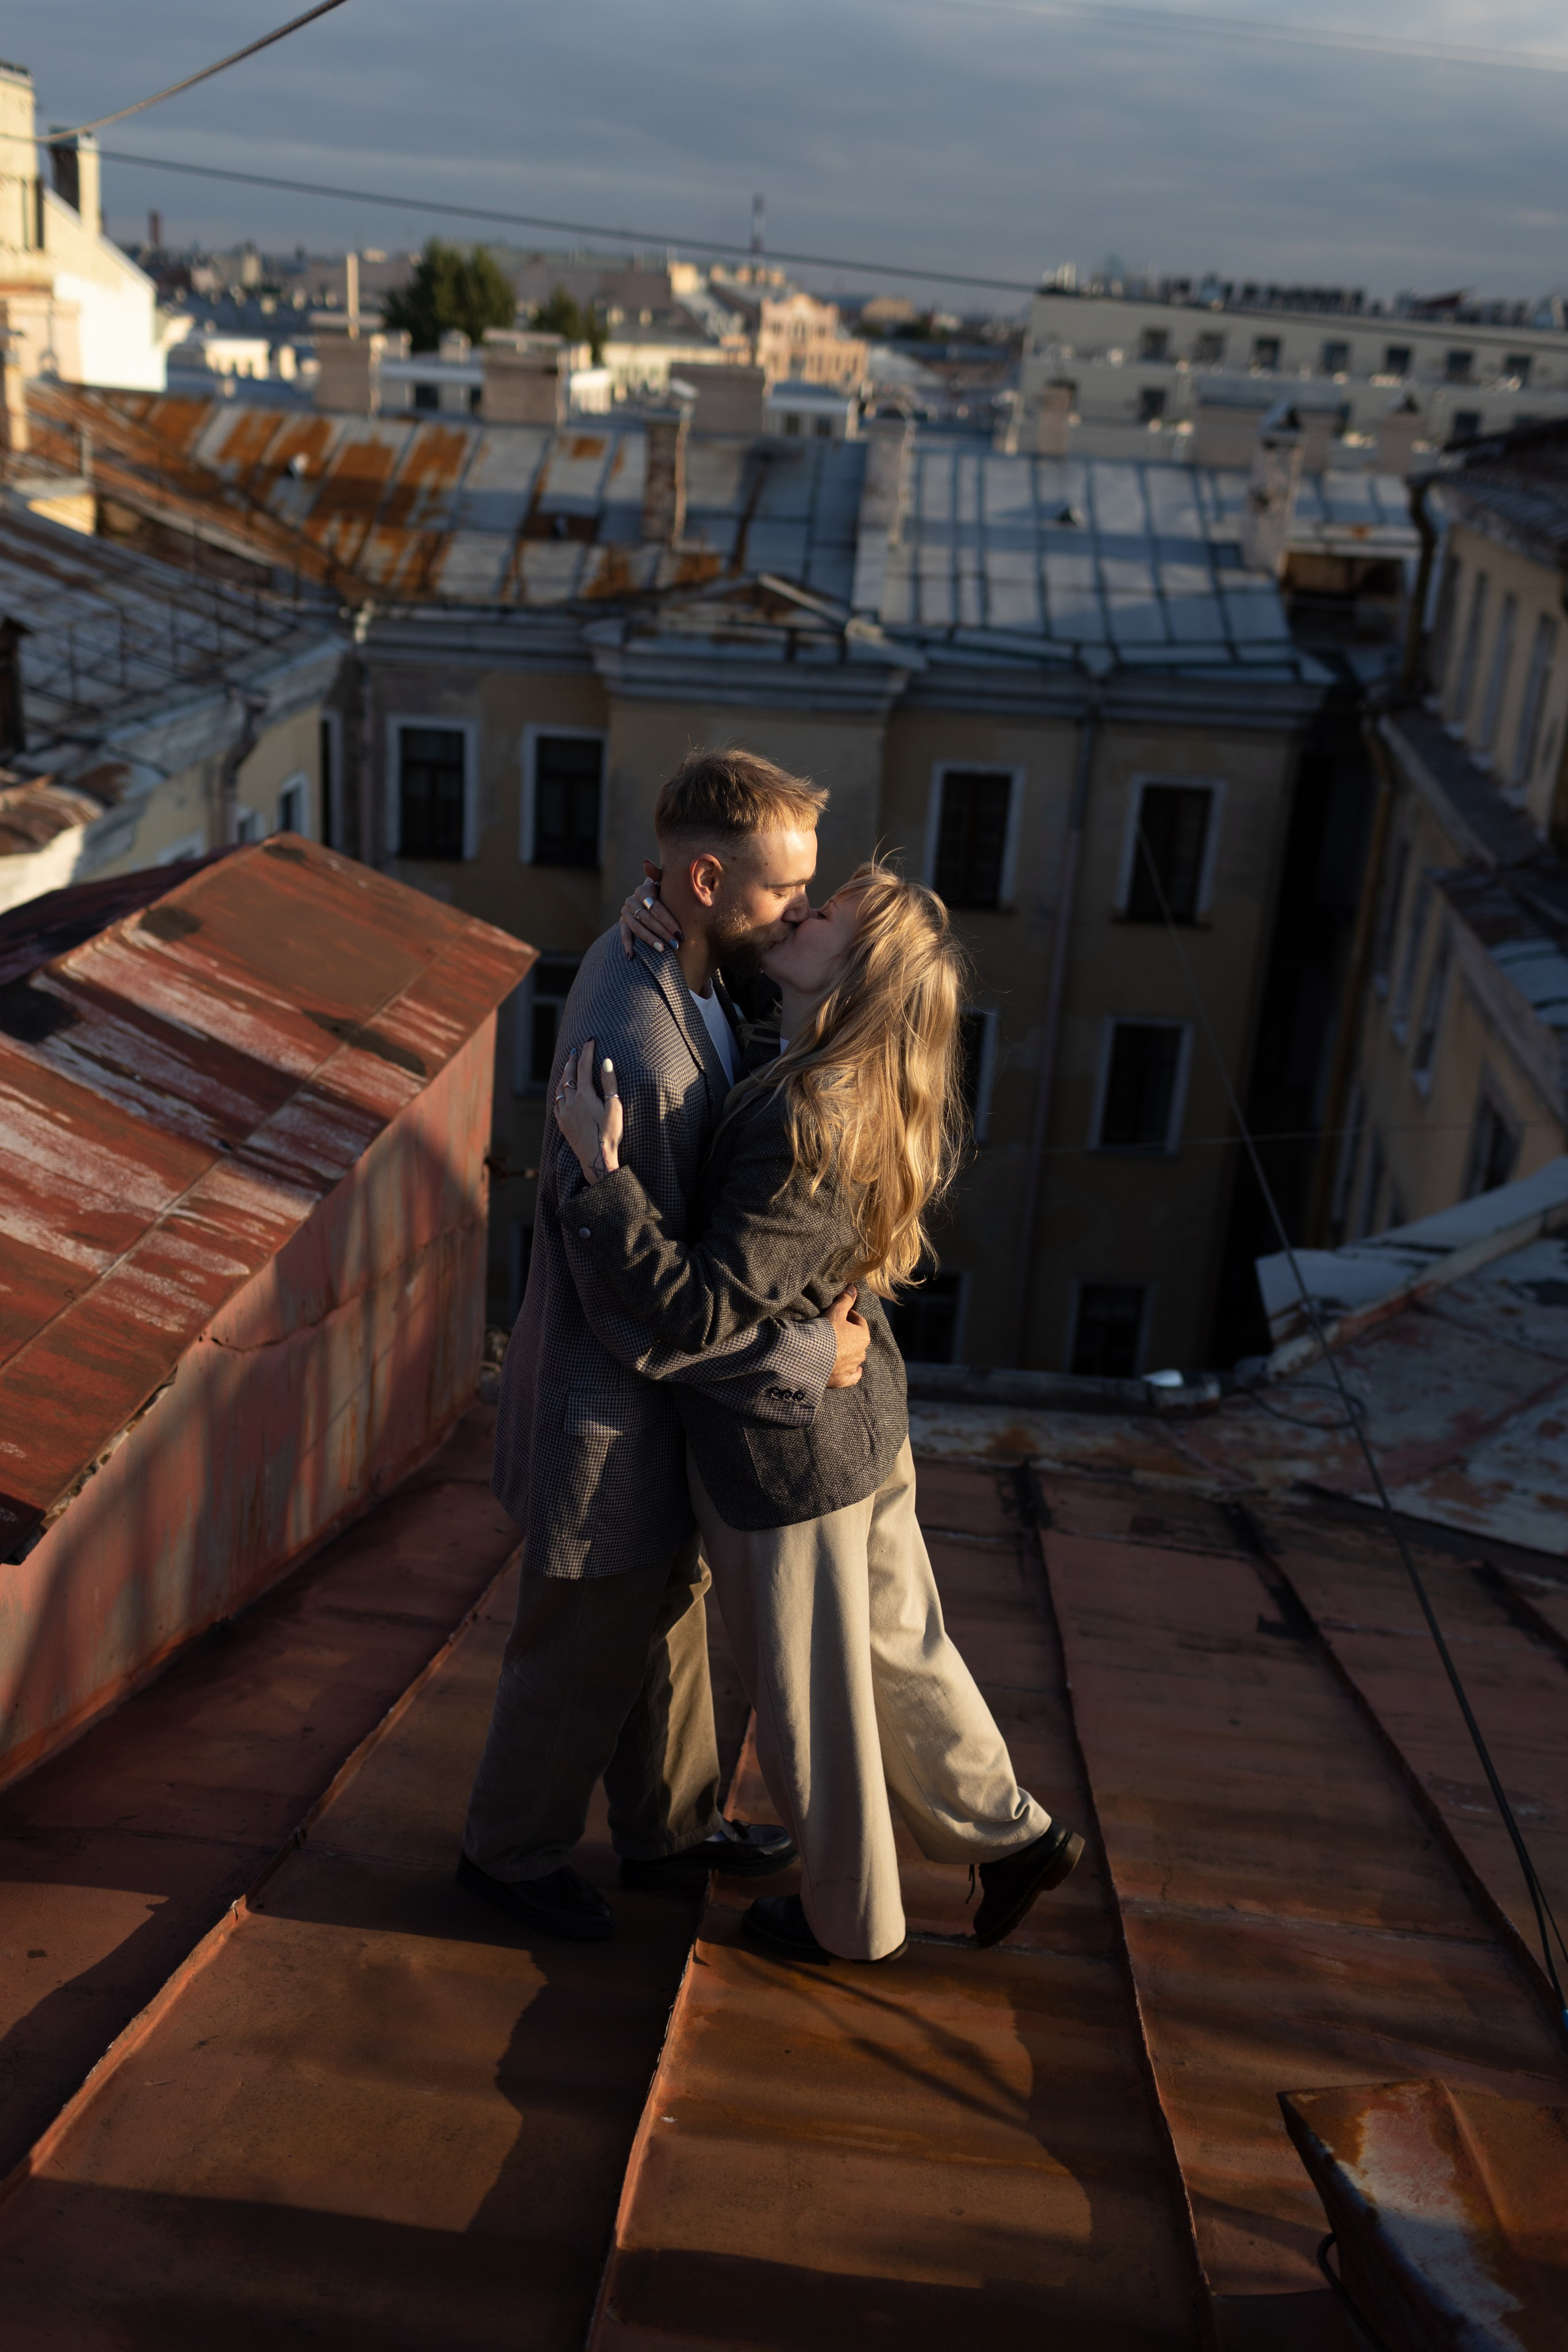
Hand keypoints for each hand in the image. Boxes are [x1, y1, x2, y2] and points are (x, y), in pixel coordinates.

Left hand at [555, 1040, 622, 1183]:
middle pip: (569, 1075)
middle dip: (572, 1060)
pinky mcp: (562, 1123)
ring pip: (560, 1088)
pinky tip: (562, 1091)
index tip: (590, 1040)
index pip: (584, 1067)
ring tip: (567, 1067)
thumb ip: (609, 1083)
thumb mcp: (615, 1107)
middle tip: (575, 1050)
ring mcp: (564, 1113)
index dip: (587, 1052)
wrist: (596, 1159)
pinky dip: (559, 1092)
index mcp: (585, 1095)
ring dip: (564, 1075)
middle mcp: (571, 1102)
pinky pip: (556, 1102)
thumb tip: (606, 1062)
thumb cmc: (610, 1134)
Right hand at [618, 861, 681, 955]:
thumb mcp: (663, 880)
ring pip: (637, 928)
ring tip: (662, 950)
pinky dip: (627, 946)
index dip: (668, 921)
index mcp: (643, 890)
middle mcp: (632, 900)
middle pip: (648, 919)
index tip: (680, 933)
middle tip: (676, 944)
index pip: (656, 908)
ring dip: (650, 940)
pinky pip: (624, 935)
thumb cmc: (664, 890)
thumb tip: (646, 862)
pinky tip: (632, 957)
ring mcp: (626, 912)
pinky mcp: (622, 922)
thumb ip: (658, 873)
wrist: (651, 896)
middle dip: (663, 933)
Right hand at [825, 1286, 868, 1387]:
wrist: (809, 1355)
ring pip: (854, 1357)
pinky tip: (848, 1369)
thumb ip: (845, 1299)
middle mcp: (861, 1353)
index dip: (848, 1316)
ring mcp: (852, 1367)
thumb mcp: (835, 1311)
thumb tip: (853, 1287)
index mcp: (863, 1336)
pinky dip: (851, 1372)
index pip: (859, 1321)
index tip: (837, 1314)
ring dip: (847, 1351)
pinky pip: (852, 1376)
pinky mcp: (843, 1380)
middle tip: (832, 1329)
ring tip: (832, 1346)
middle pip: (857, 1339)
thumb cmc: (824, 1331)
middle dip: (848, 1334)